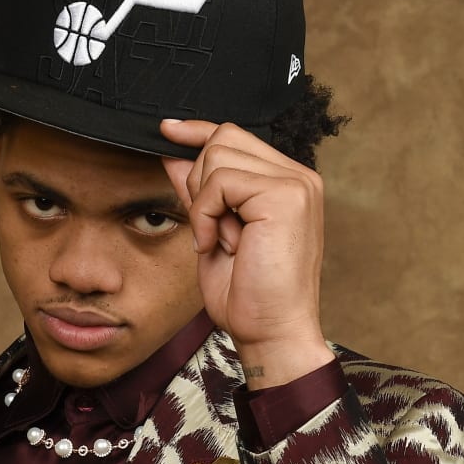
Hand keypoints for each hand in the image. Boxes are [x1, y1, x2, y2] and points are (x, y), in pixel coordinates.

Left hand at [160, 119, 334, 388]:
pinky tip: (219, 243)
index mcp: (287, 184)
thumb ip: (200, 192)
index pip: (235, 136)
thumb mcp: (213, 233)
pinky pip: (221, 182)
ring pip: (218, 156)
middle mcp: (298, 177)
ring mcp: (296, 183)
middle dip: (199, 181)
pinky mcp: (285, 195)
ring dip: (203, 203)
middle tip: (210, 228)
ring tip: (221, 240)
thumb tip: (175, 153)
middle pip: (223, 138)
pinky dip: (206, 214)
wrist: (271, 333)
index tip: (165, 130)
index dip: (197, 131)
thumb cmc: (247, 295)